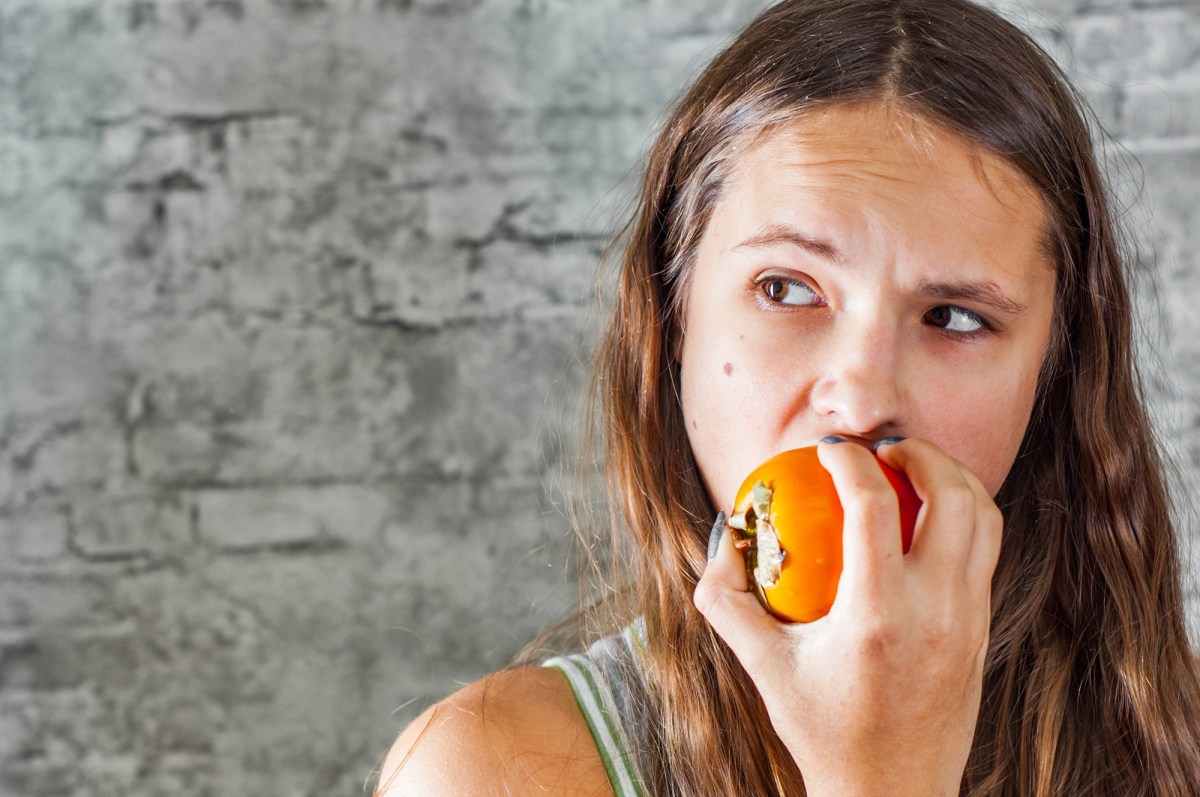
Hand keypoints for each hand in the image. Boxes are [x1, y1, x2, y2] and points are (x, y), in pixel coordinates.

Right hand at [693, 438, 1001, 796]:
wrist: (892, 794)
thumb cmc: (823, 732)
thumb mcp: (762, 667)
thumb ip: (726, 600)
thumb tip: (724, 538)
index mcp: (878, 615)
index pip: (874, 506)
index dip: (849, 461)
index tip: (824, 451)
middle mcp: (936, 610)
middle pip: (954, 495)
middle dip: (920, 452)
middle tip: (881, 450)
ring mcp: (968, 619)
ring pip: (985, 516)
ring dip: (951, 478)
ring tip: (908, 473)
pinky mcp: (982, 629)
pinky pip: (985, 549)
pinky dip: (962, 515)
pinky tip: (921, 520)